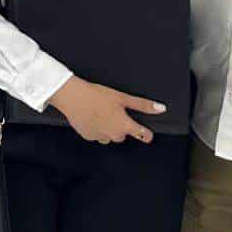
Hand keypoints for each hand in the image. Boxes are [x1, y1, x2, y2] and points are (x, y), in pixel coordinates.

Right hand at [48, 76, 162, 144]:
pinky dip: (96, 128)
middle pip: (124, 135)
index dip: (146, 132)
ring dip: (109, 129)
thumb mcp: (122, 97)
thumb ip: (142, 105)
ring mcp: (100, 136)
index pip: (143, 135)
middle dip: (122, 126)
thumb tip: (160, 108)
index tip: (146, 131)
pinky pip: (97, 135)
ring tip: (102, 114)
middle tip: (115, 112)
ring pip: (110, 136)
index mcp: (125, 126)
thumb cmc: (95, 95)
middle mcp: (113, 134)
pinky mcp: (87, 136)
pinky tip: (92, 117)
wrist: (71, 96)